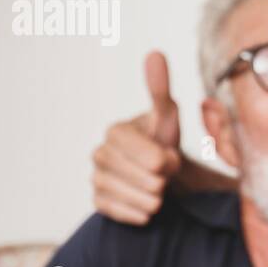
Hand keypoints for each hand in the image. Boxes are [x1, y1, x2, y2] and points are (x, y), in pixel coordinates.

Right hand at [91, 51, 181, 223]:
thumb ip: (159, 88)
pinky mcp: (99, 203)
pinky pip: (122, 213)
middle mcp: (99, 154)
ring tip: (158, 188)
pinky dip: (140, 213)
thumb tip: (155, 53)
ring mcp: (97, 179)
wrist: (159, 172)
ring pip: (136, 198)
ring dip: (155, 197)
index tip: (170, 157)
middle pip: (145, 179)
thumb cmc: (163, 140)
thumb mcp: (167, 114)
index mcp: (115, 132)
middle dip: (164, 178)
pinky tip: (148, 206)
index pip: (148, 155)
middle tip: (165, 172)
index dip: (166, 160)